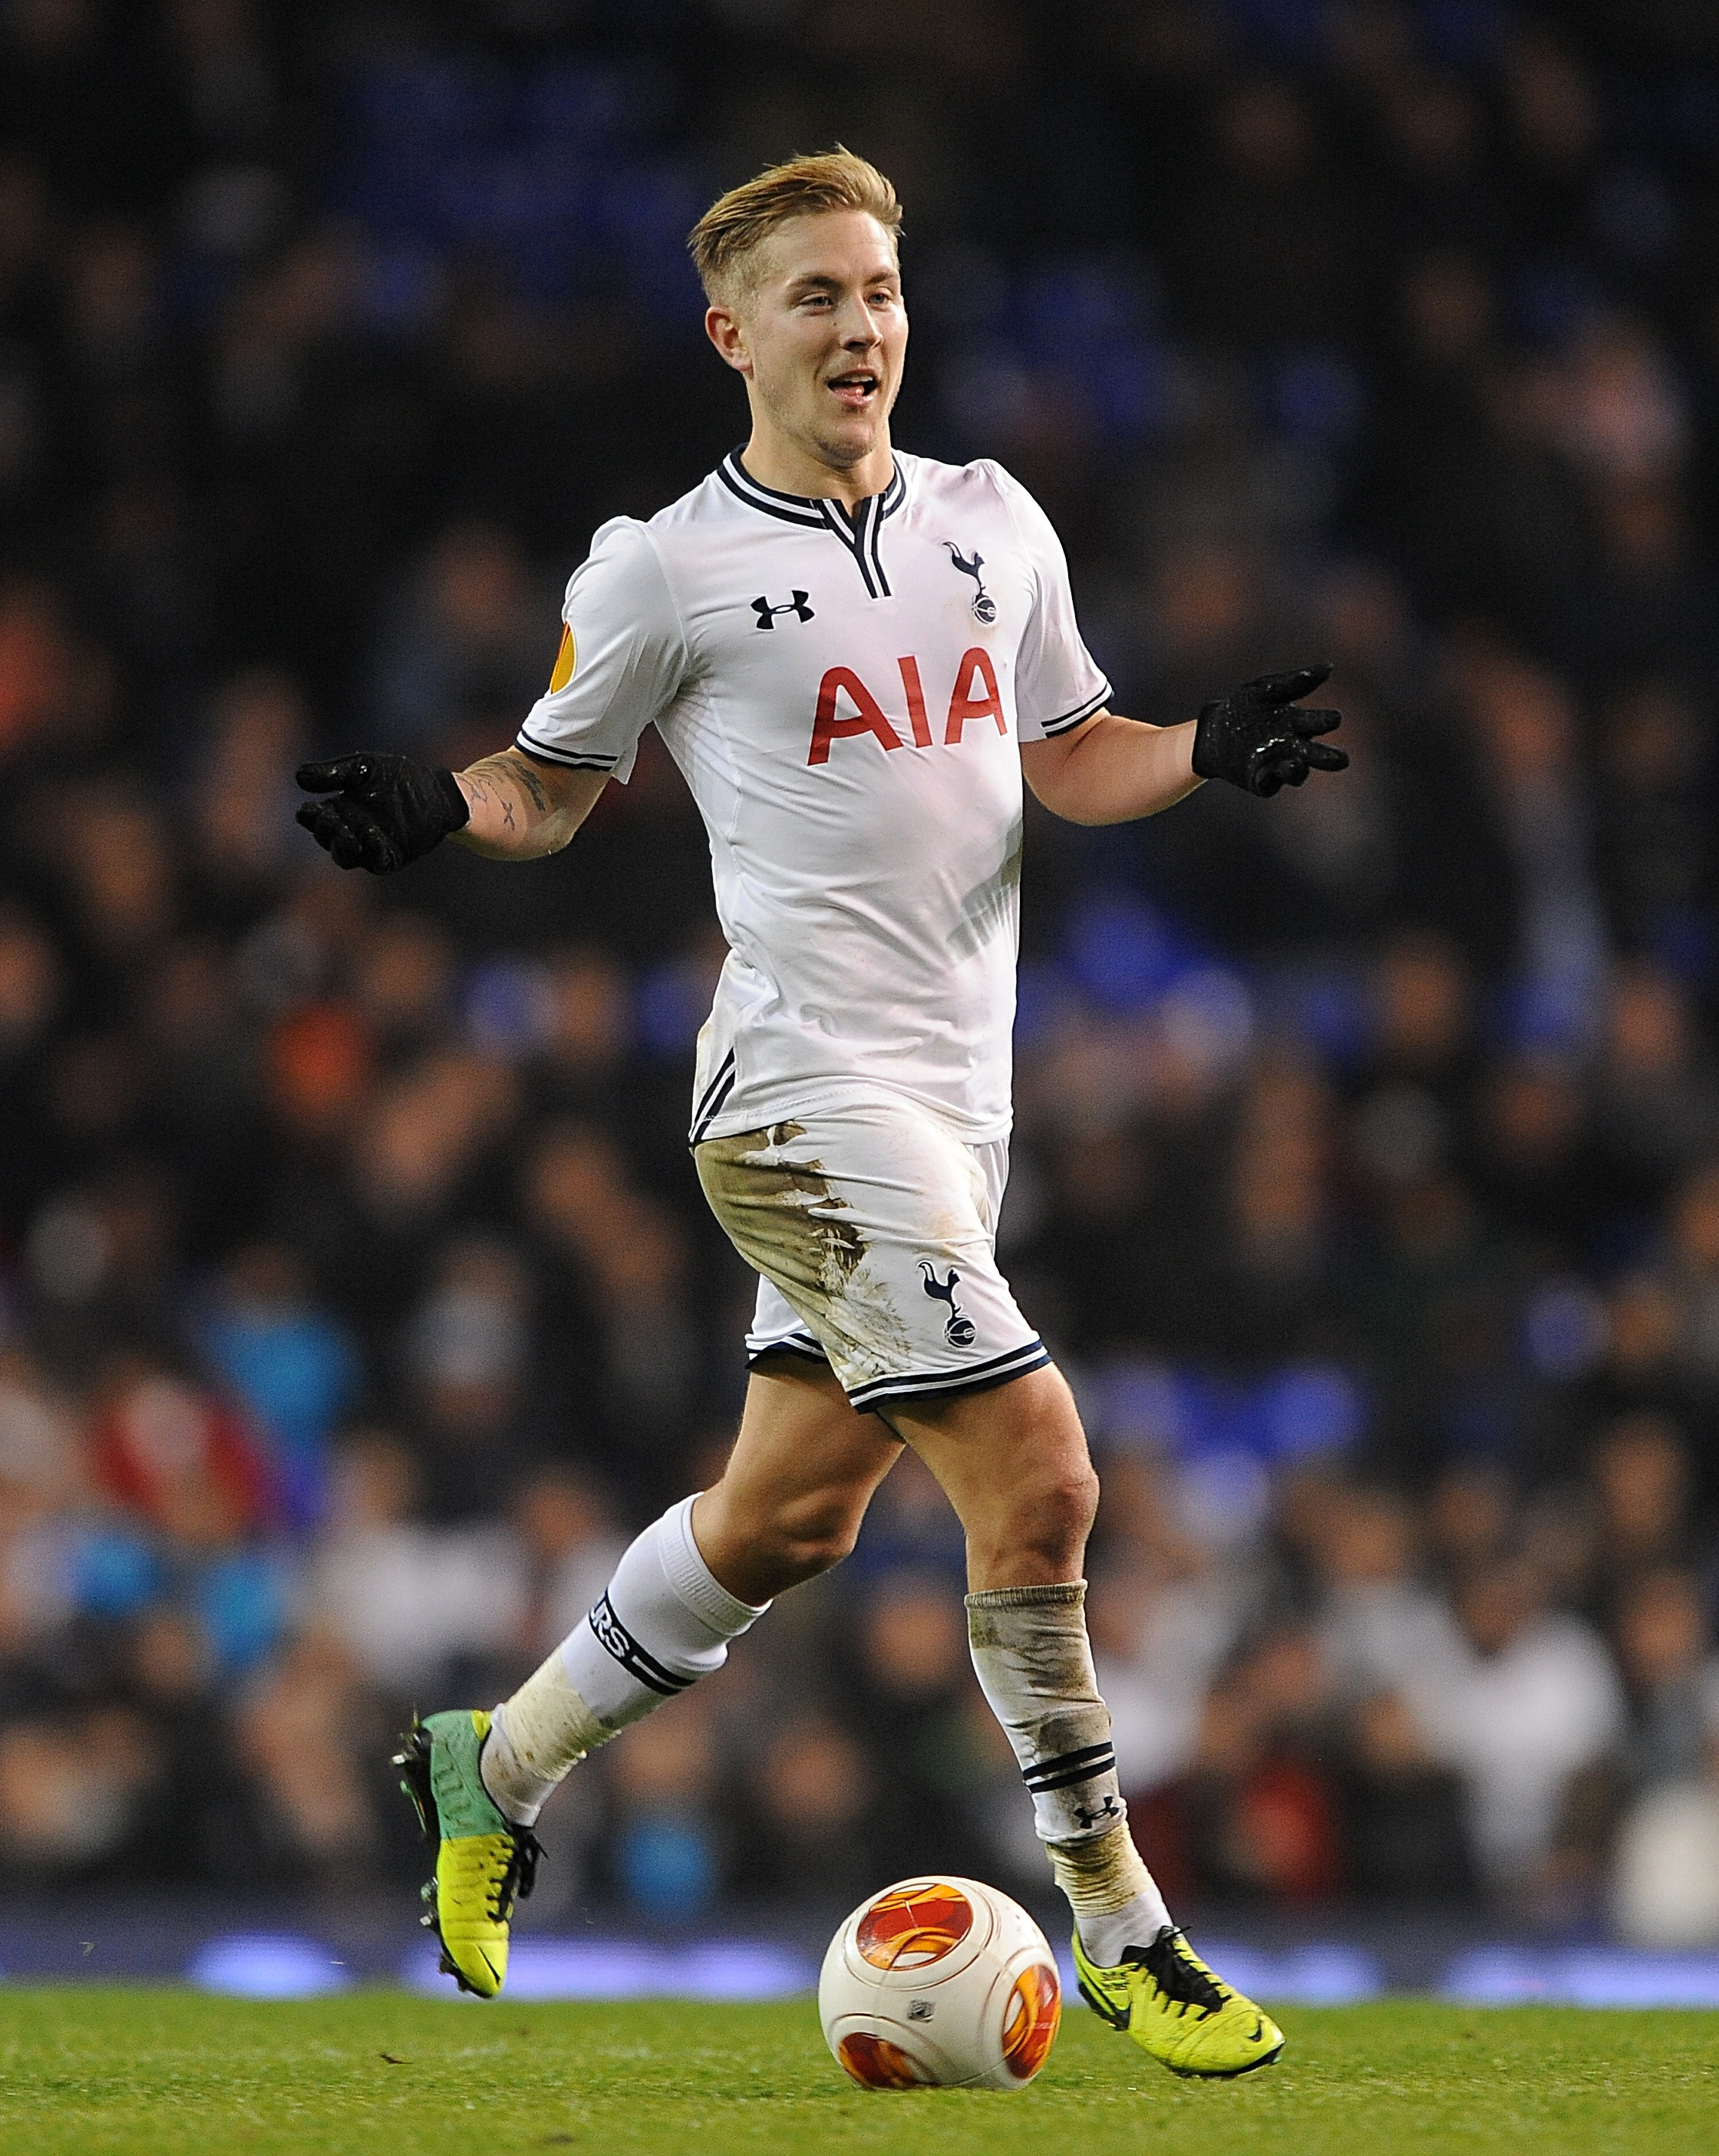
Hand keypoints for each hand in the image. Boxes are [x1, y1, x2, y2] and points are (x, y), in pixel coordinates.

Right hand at [294, 752, 469, 872]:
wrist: (436, 790)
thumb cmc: (399, 777)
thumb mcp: (364, 768)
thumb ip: (335, 773)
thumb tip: (298, 777)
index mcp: (339, 810)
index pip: (315, 818)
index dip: (309, 816)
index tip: (307, 810)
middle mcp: (351, 832)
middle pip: (328, 839)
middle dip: (325, 830)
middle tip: (328, 818)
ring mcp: (370, 847)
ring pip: (347, 856)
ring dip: (343, 847)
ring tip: (347, 835)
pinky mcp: (393, 857)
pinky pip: (377, 861)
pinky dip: (372, 852)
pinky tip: (372, 837)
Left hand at [1191, 662, 1347, 797]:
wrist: (1211, 732)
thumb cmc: (1243, 708)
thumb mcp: (1263, 690)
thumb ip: (1293, 682)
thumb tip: (1329, 667)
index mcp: (1298, 723)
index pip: (1320, 723)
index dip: (1327, 721)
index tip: (1334, 718)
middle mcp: (1293, 747)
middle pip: (1316, 754)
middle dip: (1328, 757)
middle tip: (1341, 760)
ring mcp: (1277, 765)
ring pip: (1296, 772)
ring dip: (1298, 770)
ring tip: (1297, 763)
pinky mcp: (1260, 780)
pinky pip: (1269, 783)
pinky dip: (1271, 779)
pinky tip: (1267, 772)